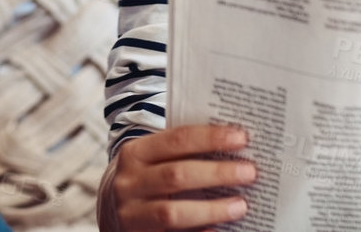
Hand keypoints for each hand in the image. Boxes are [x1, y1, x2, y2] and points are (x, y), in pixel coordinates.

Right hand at [105, 125, 255, 230]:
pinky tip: (221, 231)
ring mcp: (131, 214)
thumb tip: (234, 145)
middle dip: (217, 173)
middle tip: (250, 172)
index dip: (210, 138)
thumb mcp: (152, 158)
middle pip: (177, 175)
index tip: (242, 138)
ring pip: (173, 212)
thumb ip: (182, 152)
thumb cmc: (146, 177)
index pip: (177, 139)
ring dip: (212, 210)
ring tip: (241, 205)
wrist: (110, 209)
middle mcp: (129, 183)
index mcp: (135, 153)